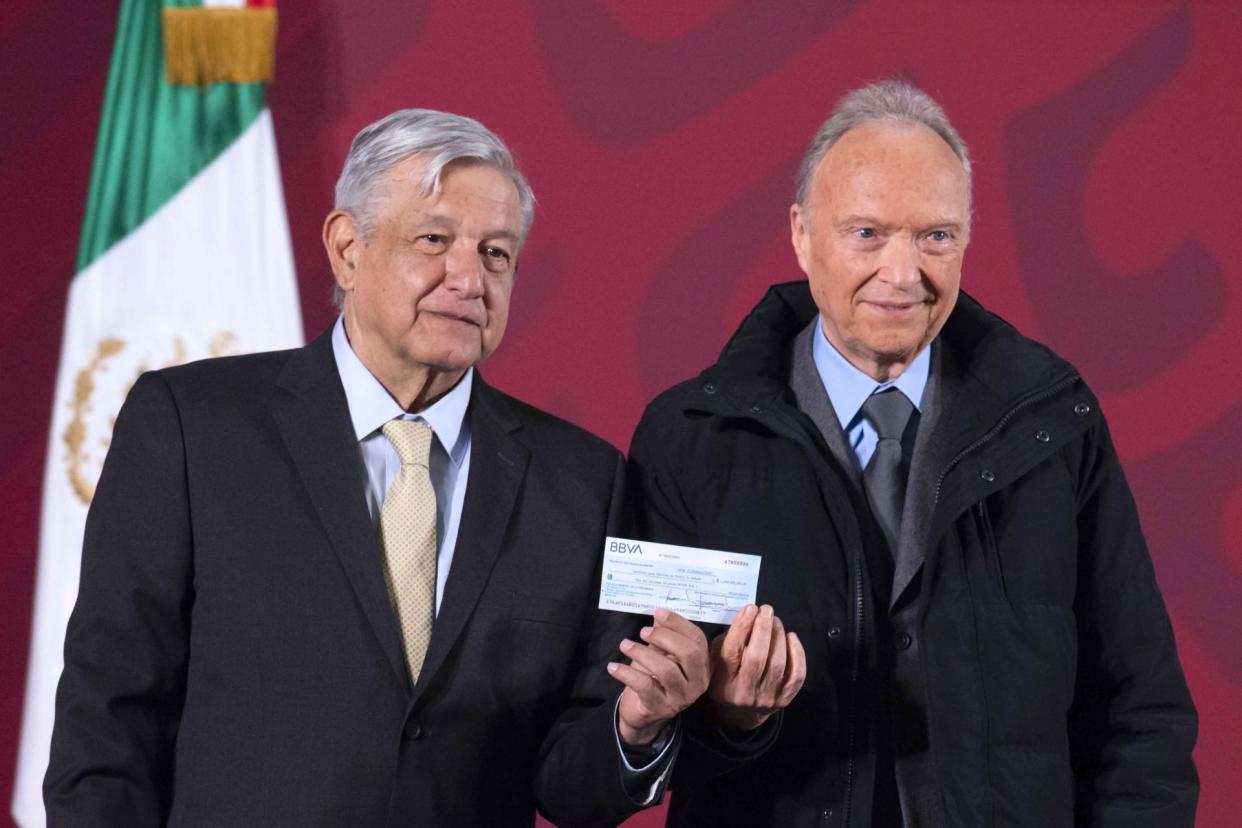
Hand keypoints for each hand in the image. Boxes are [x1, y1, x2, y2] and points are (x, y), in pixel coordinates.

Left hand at [608, 608, 710, 746]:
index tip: (658, 611)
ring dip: (642, 653)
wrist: (643, 715)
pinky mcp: (660, 708)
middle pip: (688, 654)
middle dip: (664, 637)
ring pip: (666, 670)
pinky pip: (645, 686)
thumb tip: (659, 613)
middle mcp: (697, 683)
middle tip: (643, 632)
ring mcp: (680, 698)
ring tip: (624, 644)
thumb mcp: (659, 655)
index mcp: (701, 665)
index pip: (697, 640)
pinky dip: (627, 673)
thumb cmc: (653, 679)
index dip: (678, 623)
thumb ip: (663, 636)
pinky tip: (613, 667)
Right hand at [705, 604, 804, 731]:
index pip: (732, 652)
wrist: (740, 715)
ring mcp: (766, 698)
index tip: (749, 608)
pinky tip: (791, 637)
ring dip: (778, 637)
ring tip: (776, 621)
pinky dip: (797, 654)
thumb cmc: (726, 680)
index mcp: (723, 681)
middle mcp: (744, 692)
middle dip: (763, 629)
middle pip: (757, 658)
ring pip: (777, 664)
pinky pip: (796, 676)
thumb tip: (745, 617)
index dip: (741, 627)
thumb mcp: (715, 663)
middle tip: (766, 610)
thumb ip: (725, 642)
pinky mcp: (784, 700)